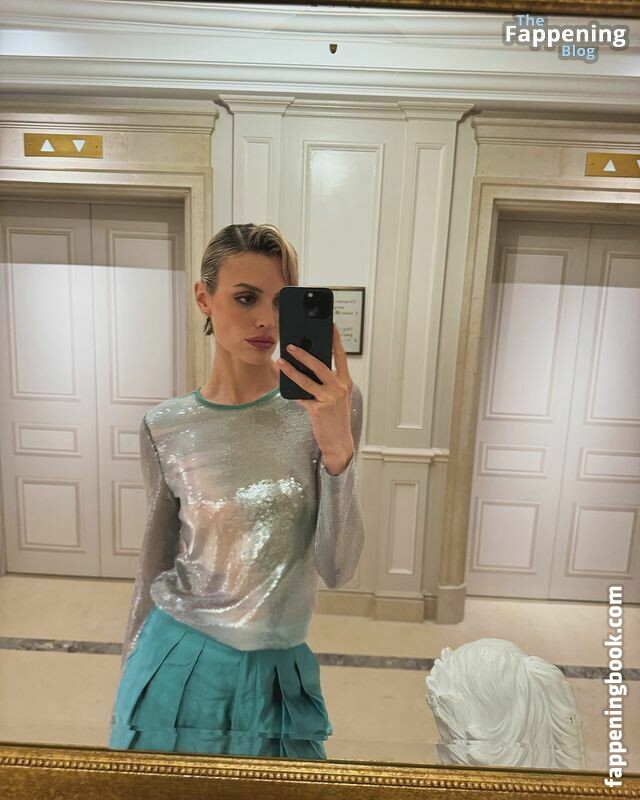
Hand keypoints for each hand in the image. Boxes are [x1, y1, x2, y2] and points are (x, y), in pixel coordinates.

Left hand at [277, 324, 353, 473]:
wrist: (339, 442)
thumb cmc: (336, 418)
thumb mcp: (337, 397)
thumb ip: (327, 382)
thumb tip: (308, 368)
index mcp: (345, 382)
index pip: (341, 357)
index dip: (336, 340)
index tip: (331, 326)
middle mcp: (339, 388)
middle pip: (320, 365)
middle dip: (304, 354)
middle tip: (291, 345)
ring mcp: (329, 398)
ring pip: (307, 379)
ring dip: (292, 369)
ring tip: (281, 361)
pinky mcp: (318, 409)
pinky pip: (301, 396)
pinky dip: (292, 391)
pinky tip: (283, 384)